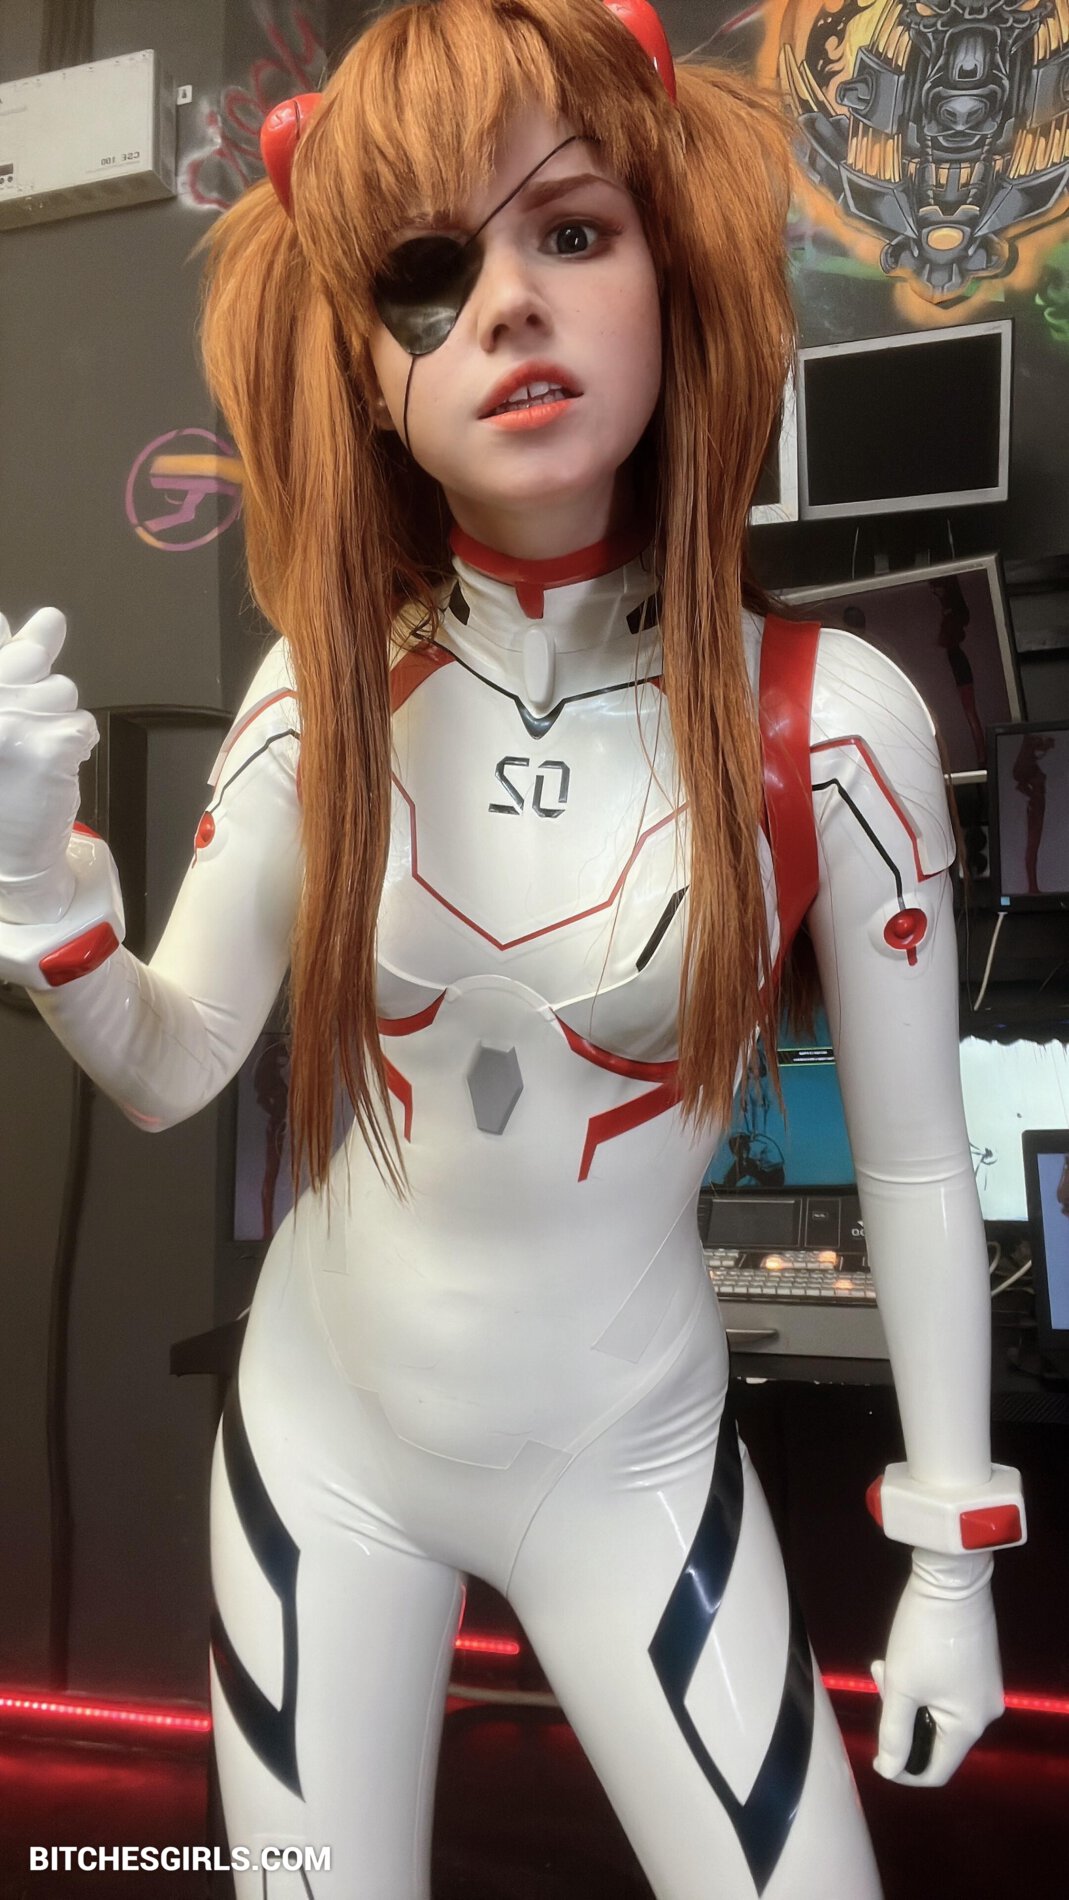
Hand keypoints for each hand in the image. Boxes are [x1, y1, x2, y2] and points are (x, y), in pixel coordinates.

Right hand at [0, 608, 98, 923]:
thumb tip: (18, 623)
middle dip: (39, 686)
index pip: (2, 641)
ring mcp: (13, 722)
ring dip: (57, 719)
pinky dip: (76, 744)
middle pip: (32, 657)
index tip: (23, 665)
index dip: (19, 647)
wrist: (5, 857)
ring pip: (62, 692)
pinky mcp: (49, 746)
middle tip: (25, 727)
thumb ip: (5, 667)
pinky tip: (51, 767)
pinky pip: (81, 723)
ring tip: (32, 754)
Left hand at [871, 1550, 1003, 1785]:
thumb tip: (889, 1770)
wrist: (951, 1579)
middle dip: (901, 1717)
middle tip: (880, 1683)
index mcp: (969, 1725)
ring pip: (937, 1710)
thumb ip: (893, 1733)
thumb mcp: (901, 1685)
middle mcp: (984, 1712)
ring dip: (907, 1695)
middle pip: (935, 1736)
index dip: (903, 1769)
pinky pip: (946, 1691)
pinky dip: (921, 1682)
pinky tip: (901, 1657)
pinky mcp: (979, 1667)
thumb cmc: (923, 1635)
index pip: (936, 1770)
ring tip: (885, 1665)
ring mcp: (984, 1688)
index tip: (876, 1756)